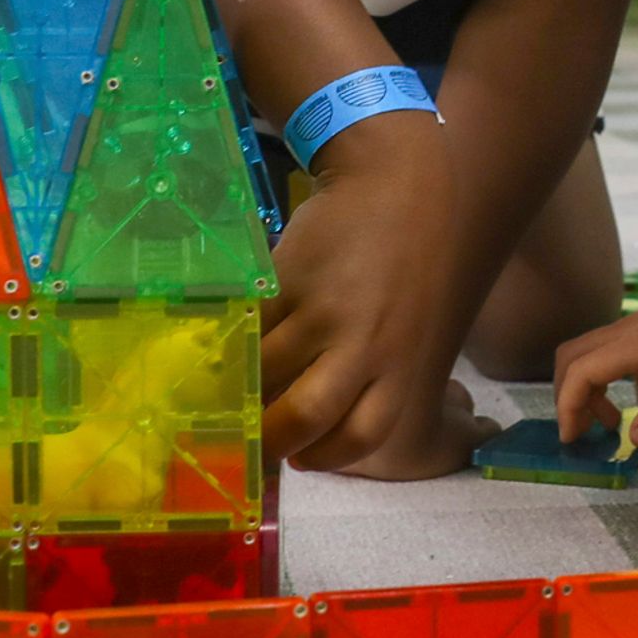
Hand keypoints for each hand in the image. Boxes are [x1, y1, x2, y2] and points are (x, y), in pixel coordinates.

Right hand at [259, 116, 471, 473]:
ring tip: (232, 390)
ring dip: (243, 388)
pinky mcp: (287, 279)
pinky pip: (249, 328)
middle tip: (253, 437)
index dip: (324, 456)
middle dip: (271, 439)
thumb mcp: (412, 325)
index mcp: (403, 363)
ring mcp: (322, 310)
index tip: (301, 456)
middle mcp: (365, 344)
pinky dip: (232, 345)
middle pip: (307, 417)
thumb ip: (378, 371)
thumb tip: (325, 418)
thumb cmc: (411, 261)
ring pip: (266, 372)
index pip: (361, 436)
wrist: (397, 181)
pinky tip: (226, 348)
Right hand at [551, 283, 637, 451]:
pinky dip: (619, 382)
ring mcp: (637, 327)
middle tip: (581, 431)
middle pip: (573, 359)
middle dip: (569, 397)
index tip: (571, 439)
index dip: (568, 407)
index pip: (580, 373)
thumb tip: (635, 440)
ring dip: (592, 389)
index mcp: (634, 345)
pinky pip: (619, 355)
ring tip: (613, 424)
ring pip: (593, 355)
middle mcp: (626, 332)